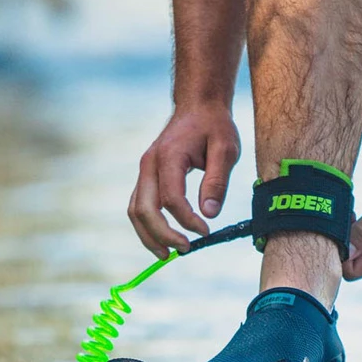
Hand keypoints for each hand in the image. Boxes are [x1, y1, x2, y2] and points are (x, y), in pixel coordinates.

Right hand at [128, 103, 240, 257]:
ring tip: (168, 255)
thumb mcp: (226, 149)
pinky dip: (147, 226)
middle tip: (185, 249)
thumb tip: (209, 214)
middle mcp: (149, 164)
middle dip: (162, 235)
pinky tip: (163, 240)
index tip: (206, 231)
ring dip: (149, 236)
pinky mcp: (147, 177)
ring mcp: (144, 171)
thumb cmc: (214, 126)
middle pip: (144, 209)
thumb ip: (217, 181)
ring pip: (136, 211)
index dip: (187, 220)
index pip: (172, 198)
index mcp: (169, 156)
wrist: (198, 106)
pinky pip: (139, 206)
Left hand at [343, 153, 361, 280]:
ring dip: (343, 233)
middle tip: (341, 219)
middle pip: (350, 262)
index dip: (339, 256)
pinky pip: (357, 235)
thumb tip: (345, 254)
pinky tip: (352, 210)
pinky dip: (349, 225)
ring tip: (349, 212)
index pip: (352, 271)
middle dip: (339, 244)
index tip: (337, 231)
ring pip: (352, 248)